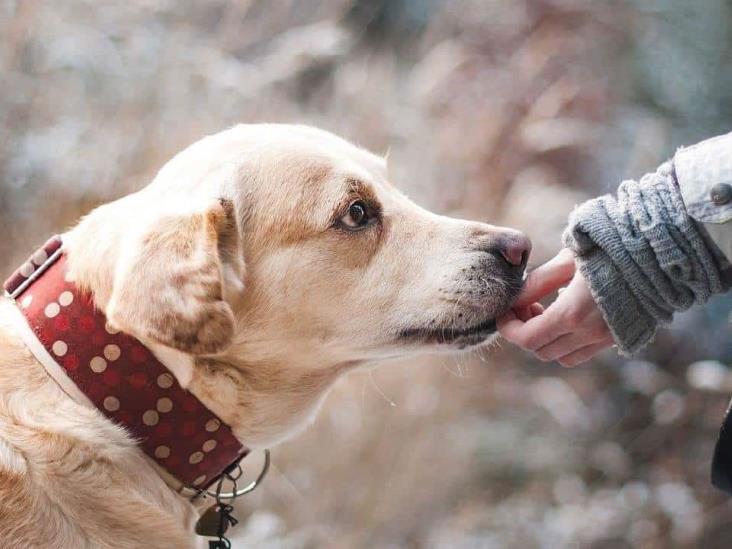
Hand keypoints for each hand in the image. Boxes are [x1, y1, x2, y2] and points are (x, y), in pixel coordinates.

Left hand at [497, 248, 613, 366]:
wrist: (659, 253)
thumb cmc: (609, 249)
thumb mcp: (567, 259)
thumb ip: (537, 282)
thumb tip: (514, 299)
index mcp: (572, 314)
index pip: (527, 339)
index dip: (508, 328)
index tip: (504, 312)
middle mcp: (589, 333)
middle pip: (540, 351)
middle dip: (525, 332)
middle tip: (525, 306)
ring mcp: (606, 339)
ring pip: (561, 357)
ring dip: (546, 340)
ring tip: (545, 310)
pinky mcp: (618, 337)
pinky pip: (583, 353)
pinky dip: (567, 342)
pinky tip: (568, 315)